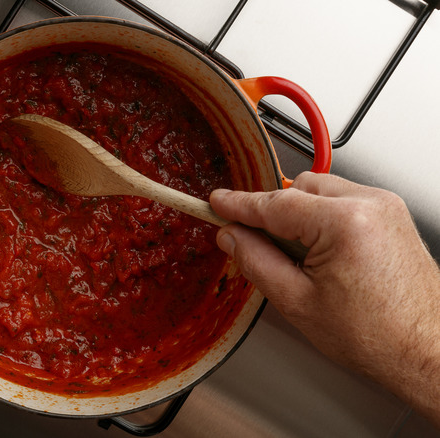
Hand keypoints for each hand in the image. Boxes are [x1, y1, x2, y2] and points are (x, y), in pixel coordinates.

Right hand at [210, 172, 439, 423]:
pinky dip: (322, 220)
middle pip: (298, 188)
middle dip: (273, 212)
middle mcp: (370, 204)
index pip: (275, 203)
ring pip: (320, 192)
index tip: (217, 202)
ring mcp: (385, 208)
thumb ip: (256, 261)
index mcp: (344, 222)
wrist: (426, 352)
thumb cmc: (377, 336)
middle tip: (253, 243)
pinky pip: (342, 202)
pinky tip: (318, 255)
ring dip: (298, 216)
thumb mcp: (296, 301)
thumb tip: (231, 237)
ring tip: (295, 258)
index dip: (239, 204)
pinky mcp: (392, 216)